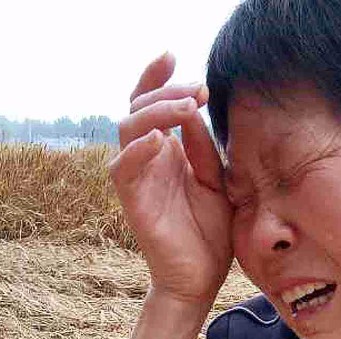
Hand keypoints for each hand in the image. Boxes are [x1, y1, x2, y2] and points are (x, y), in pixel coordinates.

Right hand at [109, 51, 232, 309]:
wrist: (200, 279)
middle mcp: (148, 158)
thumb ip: (205, 148)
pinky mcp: (132, 201)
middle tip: (196, 91)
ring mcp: (138, 177)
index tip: (175, 56)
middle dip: (165, 91)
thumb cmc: (210, 232)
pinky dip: (137, 150)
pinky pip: (122, 168)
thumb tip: (196, 109)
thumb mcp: (218, 181)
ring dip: (156, 112)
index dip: (157, 76)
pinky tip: (160, 140)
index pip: (153, 102)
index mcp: (168, 149)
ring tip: (185, 108)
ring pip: (128, 129)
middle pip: (139, 107)